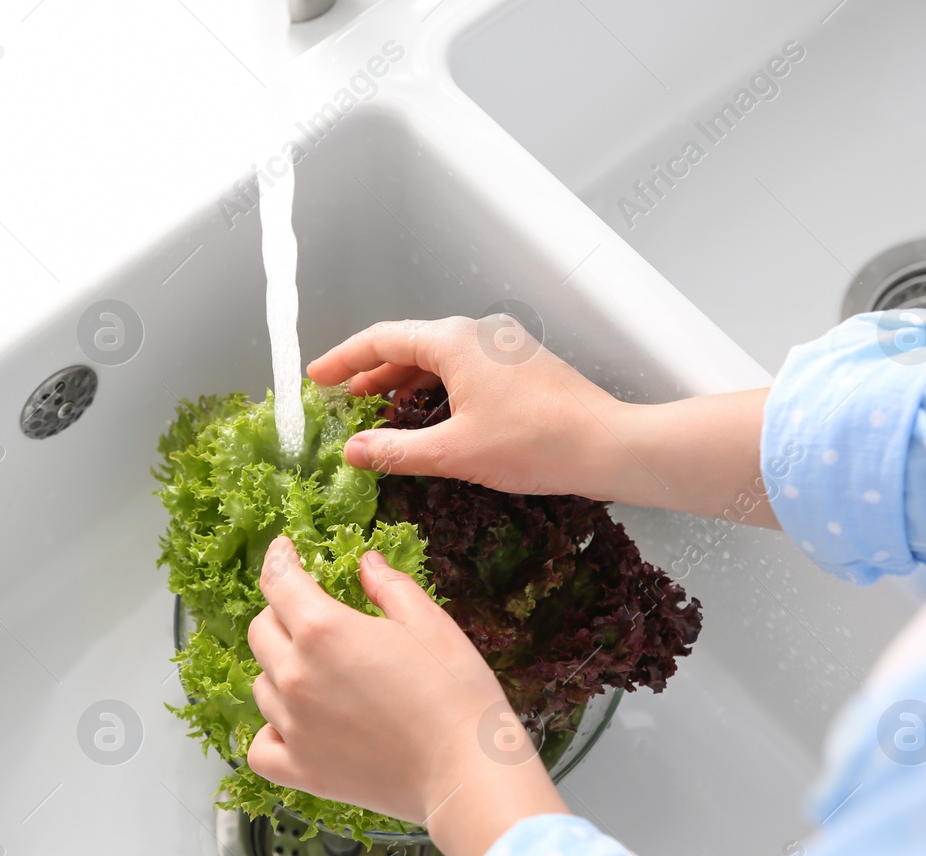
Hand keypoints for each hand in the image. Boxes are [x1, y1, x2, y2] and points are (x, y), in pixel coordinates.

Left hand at [245, 535, 569, 855]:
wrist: (467, 772)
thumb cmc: (457, 697)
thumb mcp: (430, 623)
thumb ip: (389, 587)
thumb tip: (366, 564)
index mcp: (323, 630)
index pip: (278, 581)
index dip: (279, 558)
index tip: (284, 551)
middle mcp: (296, 676)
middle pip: (261, 631)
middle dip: (281, 614)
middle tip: (311, 616)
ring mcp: (293, 726)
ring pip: (261, 685)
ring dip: (280, 671)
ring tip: (318, 674)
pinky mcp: (301, 770)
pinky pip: (260, 746)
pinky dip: (270, 732)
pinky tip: (296, 725)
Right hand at [307, 316, 778, 526]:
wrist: (607, 445)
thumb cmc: (536, 444)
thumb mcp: (453, 453)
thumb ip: (395, 450)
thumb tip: (355, 451)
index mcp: (454, 341)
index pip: (381, 339)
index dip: (343, 360)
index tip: (317, 378)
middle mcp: (477, 333)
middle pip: (408, 345)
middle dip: (370, 373)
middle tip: (340, 399)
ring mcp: (502, 347)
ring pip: (437, 358)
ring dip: (402, 383)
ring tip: (375, 411)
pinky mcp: (520, 366)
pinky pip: (463, 368)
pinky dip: (434, 388)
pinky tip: (428, 418)